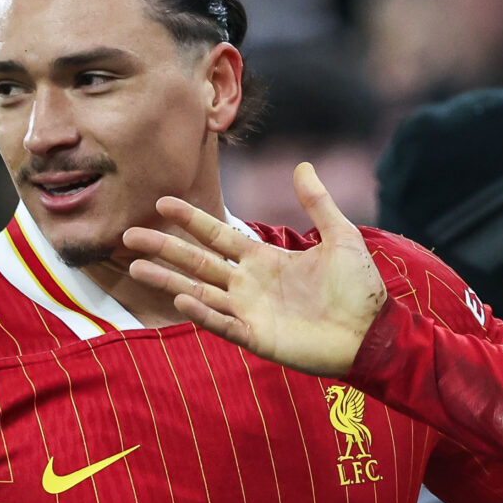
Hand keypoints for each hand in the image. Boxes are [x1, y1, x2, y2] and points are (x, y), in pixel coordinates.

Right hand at [125, 167, 386, 376]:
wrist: (374, 333)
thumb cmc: (360, 289)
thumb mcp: (341, 237)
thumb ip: (318, 203)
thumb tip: (302, 165)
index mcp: (265, 260)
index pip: (218, 235)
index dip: (191, 220)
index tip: (162, 203)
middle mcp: (250, 285)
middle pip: (197, 262)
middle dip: (164, 248)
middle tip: (128, 235)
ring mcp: (250, 312)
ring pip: (199, 293)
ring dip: (168, 280)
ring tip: (136, 267)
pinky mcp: (258, 338)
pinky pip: (223, 325)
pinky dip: (203, 314)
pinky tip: (181, 299)